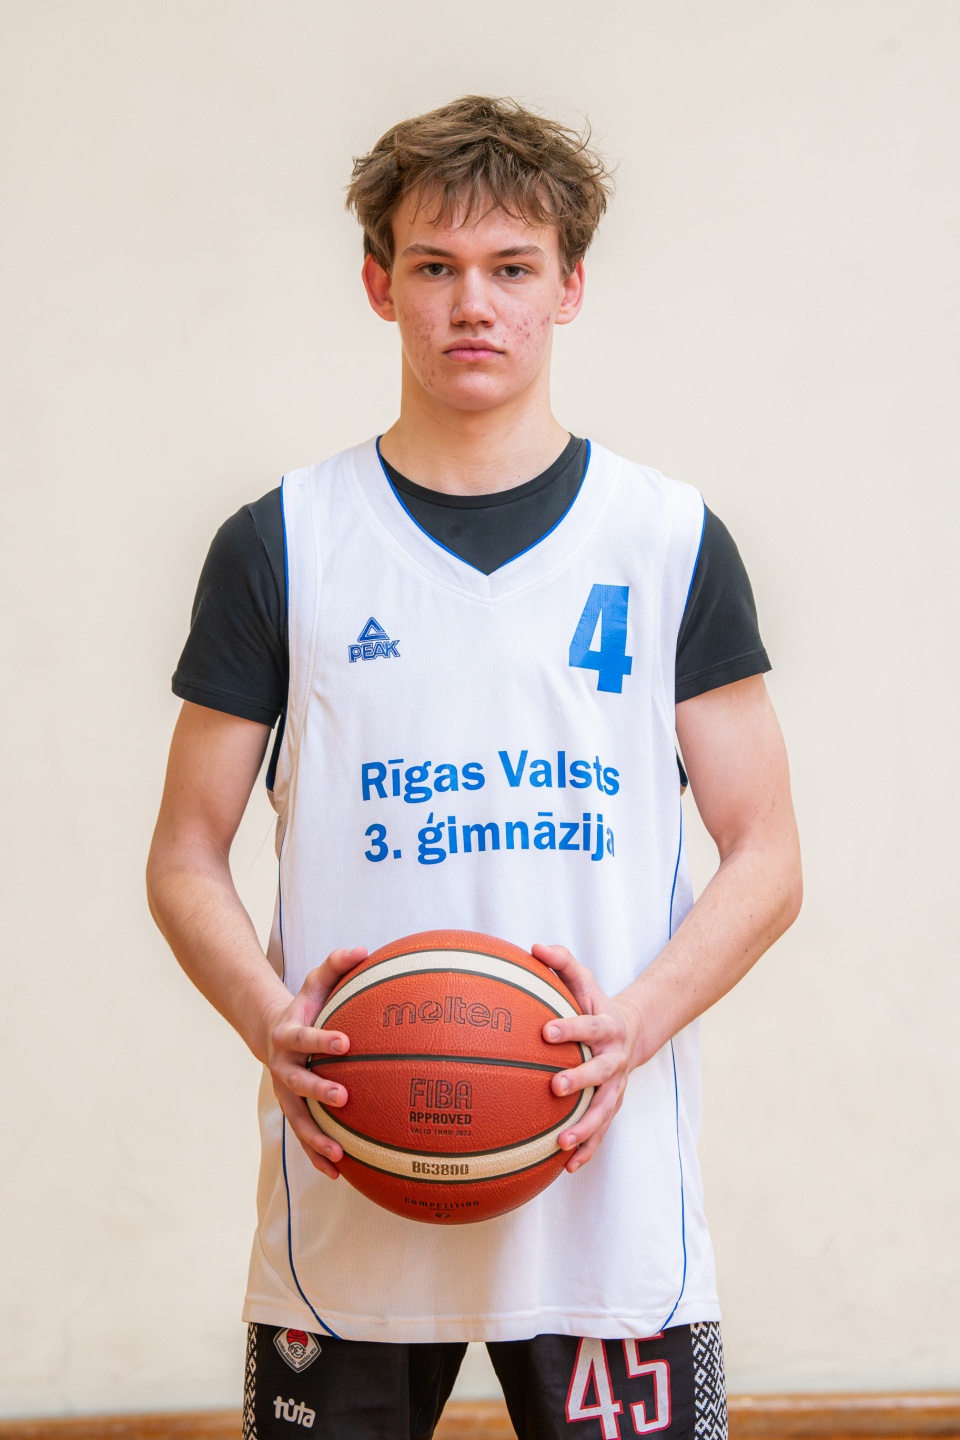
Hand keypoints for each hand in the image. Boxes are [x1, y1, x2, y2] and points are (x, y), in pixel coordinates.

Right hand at [264, 947, 366, 1178]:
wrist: (273, 1031)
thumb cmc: (307, 1004)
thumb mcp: (317, 981)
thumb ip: (337, 963)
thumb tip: (364, 949)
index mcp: (288, 1034)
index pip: (304, 1037)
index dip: (322, 1040)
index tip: (346, 1042)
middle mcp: (282, 1067)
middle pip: (297, 1083)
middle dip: (318, 1091)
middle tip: (343, 1097)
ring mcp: (285, 1093)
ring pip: (297, 1119)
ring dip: (315, 1138)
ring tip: (339, 1155)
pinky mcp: (293, 1111)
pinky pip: (304, 1136)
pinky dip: (317, 1155)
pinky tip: (338, 1174)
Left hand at [532, 943, 643, 1172]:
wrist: (631, 1030)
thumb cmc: (594, 1003)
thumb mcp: (583, 979)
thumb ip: (561, 962)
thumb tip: (533, 947)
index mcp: (607, 1026)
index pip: (588, 1025)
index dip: (570, 1027)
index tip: (546, 1031)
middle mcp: (615, 1058)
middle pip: (600, 1072)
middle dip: (580, 1080)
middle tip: (555, 1087)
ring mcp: (616, 1086)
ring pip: (604, 1110)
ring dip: (586, 1128)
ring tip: (561, 1143)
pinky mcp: (611, 1106)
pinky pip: (601, 1131)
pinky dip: (587, 1150)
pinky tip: (567, 1168)